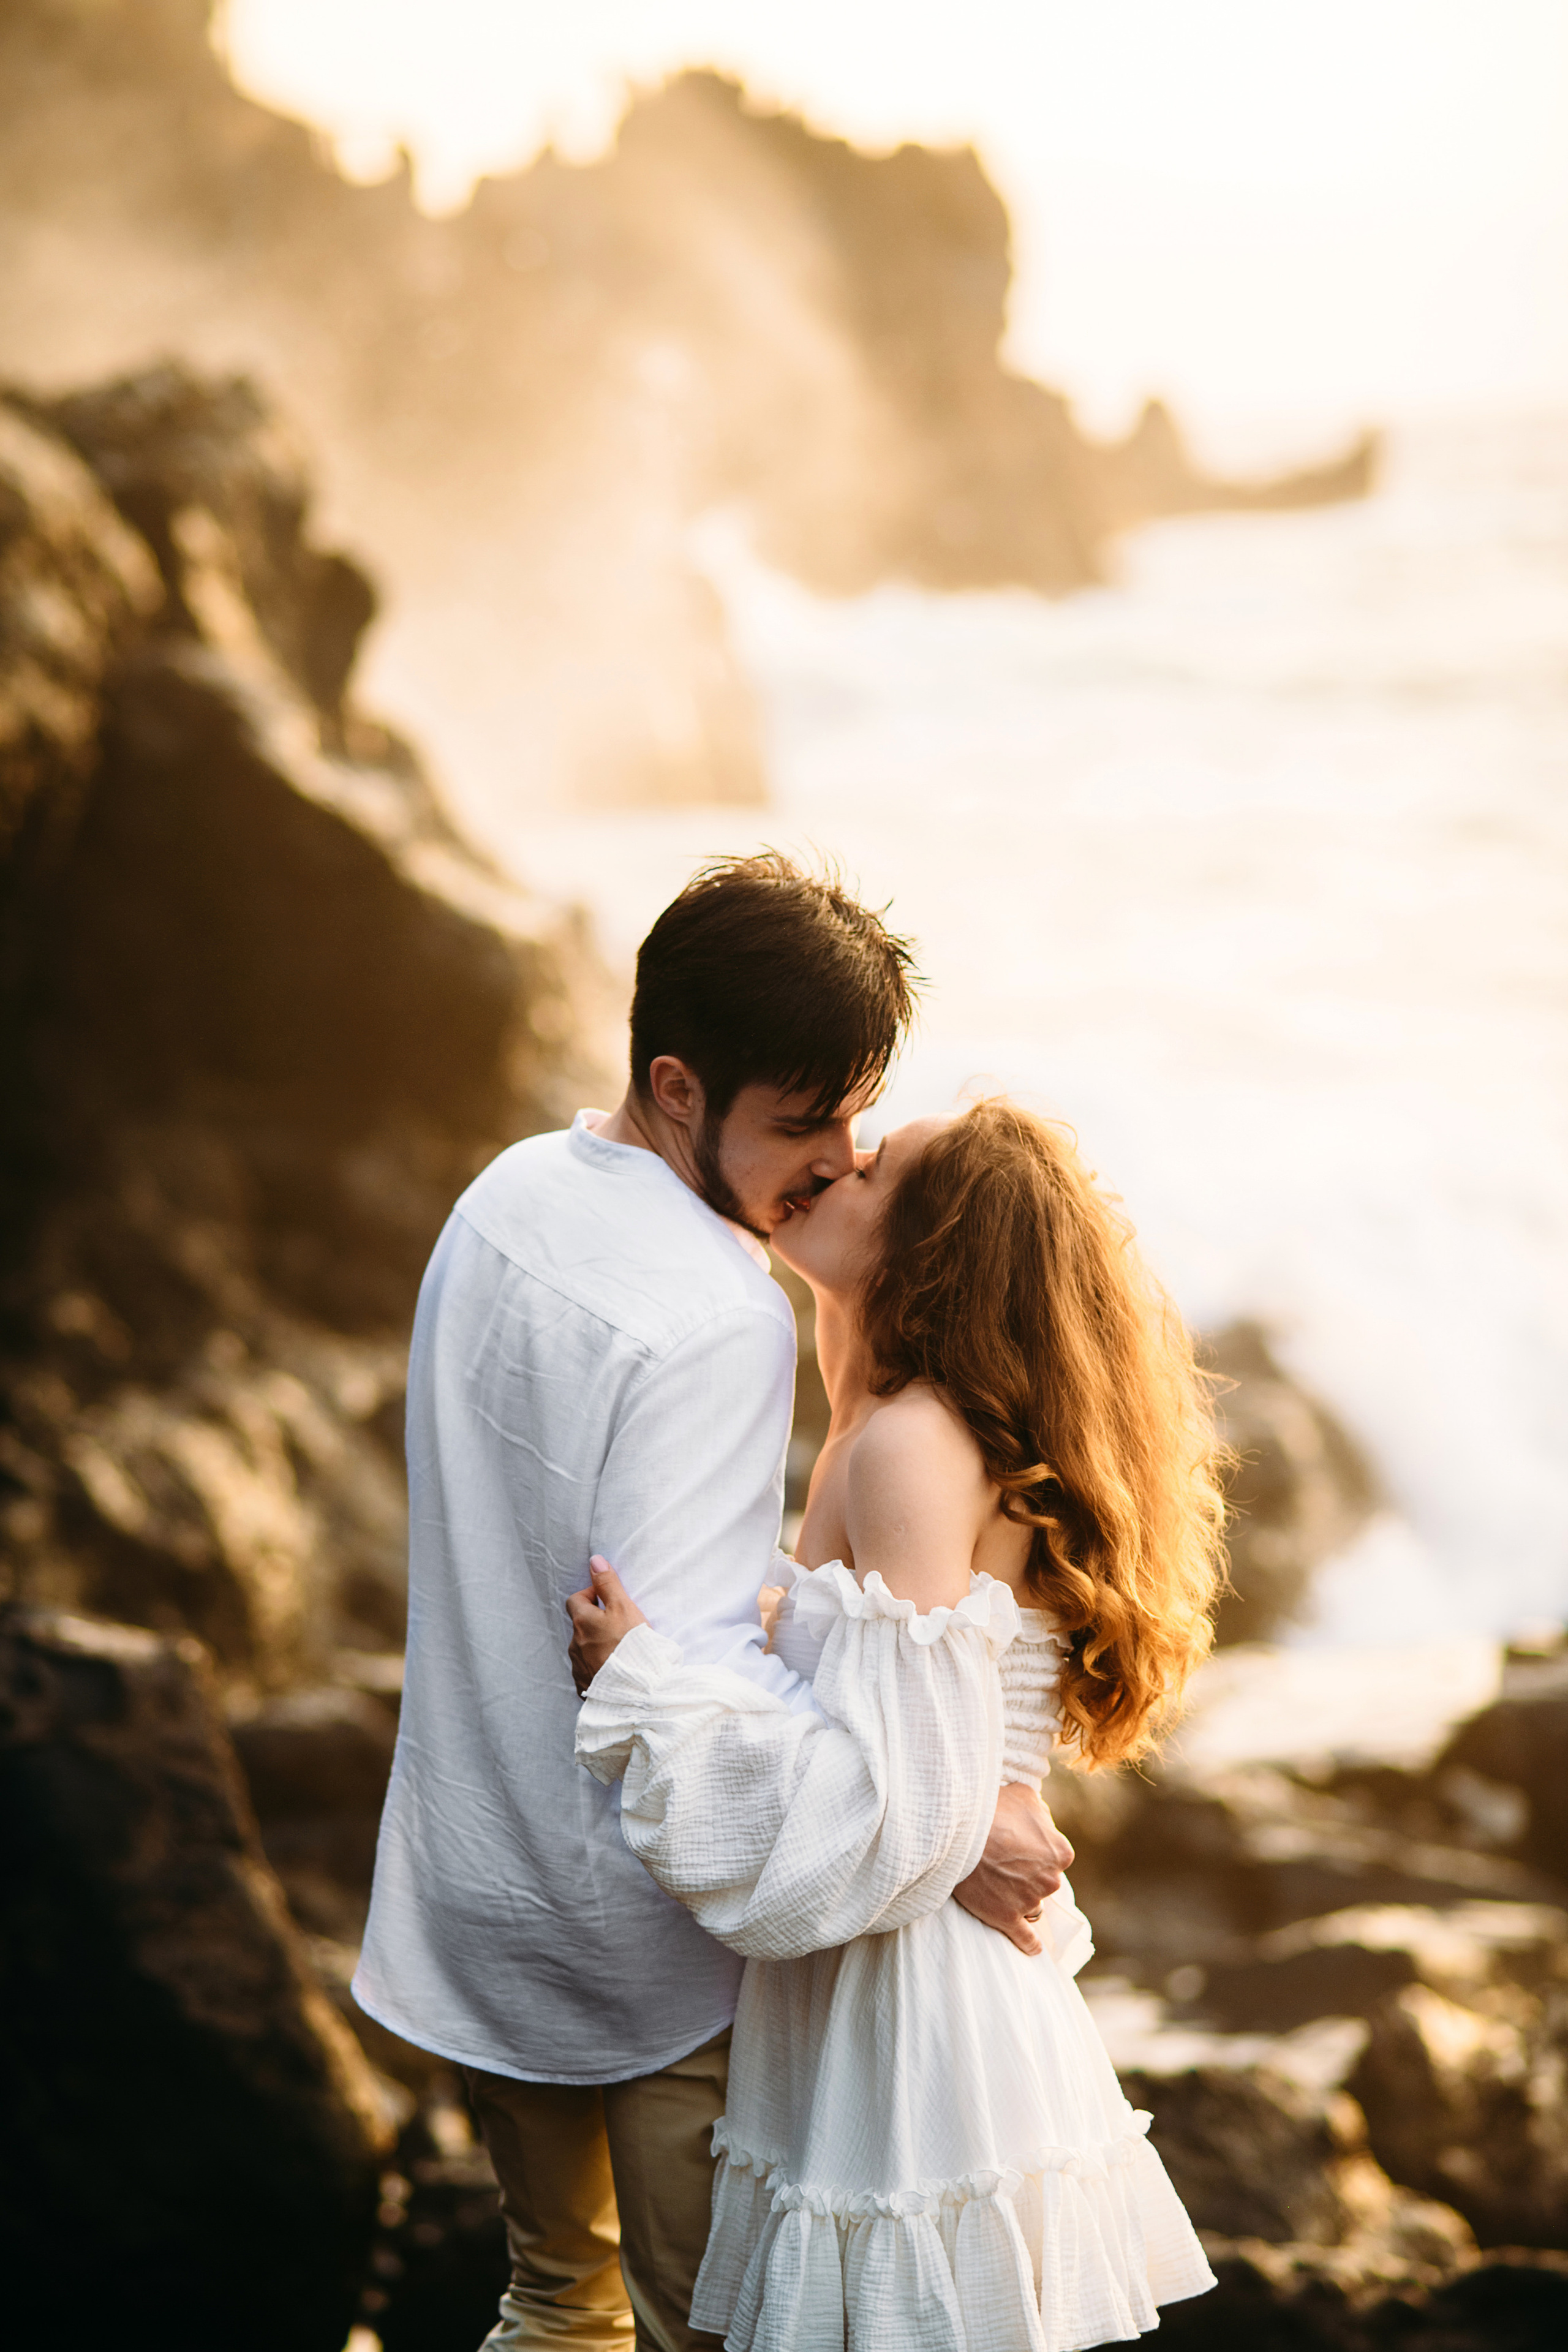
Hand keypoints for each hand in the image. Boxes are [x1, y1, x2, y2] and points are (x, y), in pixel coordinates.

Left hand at [566, 1558, 648, 1694]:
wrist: (637, 1691)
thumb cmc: (632, 1646)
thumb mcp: (624, 1608)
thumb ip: (608, 1583)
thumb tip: (594, 1560)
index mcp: (582, 1622)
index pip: (575, 1600)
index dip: (591, 1596)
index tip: (609, 1602)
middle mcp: (575, 1644)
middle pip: (580, 1626)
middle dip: (596, 1623)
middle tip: (620, 1628)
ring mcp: (578, 1667)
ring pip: (584, 1649)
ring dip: (597, 1646)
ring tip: (621, 1651)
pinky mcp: (585, 1686)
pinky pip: (588, 1671)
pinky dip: (599, 1667)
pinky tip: (616, 1669)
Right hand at [952, 1782, 1074, 1955]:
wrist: (959, 1832)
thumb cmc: (991, 1809)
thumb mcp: (1025, 1795)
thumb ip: (1041, 1812)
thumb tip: (1043, 1820)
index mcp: (1061, 1852)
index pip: (1055, 1856)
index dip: (1036, 1850)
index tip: (1018, 1844)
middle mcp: (1051, 1880)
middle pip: (1044, 1881)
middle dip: (1029, 1874)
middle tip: (1005, 1862)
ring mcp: (1029, 1901)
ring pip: (1032, 1904)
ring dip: (1021, 1898)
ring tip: (999, 1886)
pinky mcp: (1008, 1919)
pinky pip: (1026, 1939)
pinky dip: (1031, 1944)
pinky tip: (1034, 1948)